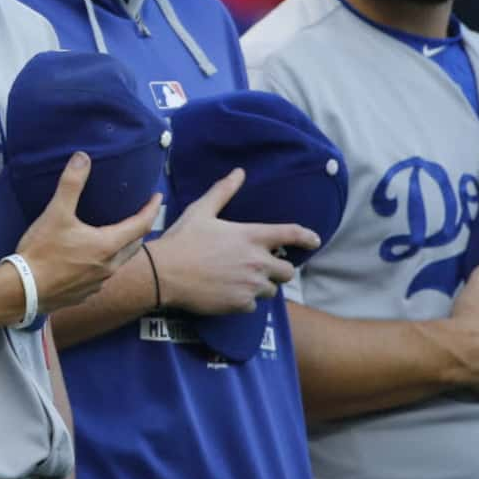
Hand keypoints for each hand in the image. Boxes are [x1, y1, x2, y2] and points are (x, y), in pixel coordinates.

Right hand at [14, 152, 158, 314]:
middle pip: (134, 245)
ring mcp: (97, 283)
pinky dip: (104, 264)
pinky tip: (91, 261)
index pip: (141, 225)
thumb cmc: (42, 252)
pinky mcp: (83, 294)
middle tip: (140, 215)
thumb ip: (71, 184)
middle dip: (140, 229)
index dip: (151, 209)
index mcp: (108, 245)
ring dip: (122, 248)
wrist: (23, 291)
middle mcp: (108, 267)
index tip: (157, 197)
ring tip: (117, 236)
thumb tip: (82, 158)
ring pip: (118, 263)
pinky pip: (102, 277)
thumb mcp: (56, 213)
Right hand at [152, 169, 319, 313]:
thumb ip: (223, 191)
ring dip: (260, 285)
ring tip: (239, 280)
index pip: (290, 234)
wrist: (164, 273)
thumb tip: (239, 172)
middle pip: (287, 271)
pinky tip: (227, 293)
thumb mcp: (201, 211)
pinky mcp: (240, 304)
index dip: (307, 237)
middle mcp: (257, 262)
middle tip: (261, 267)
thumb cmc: (183, 240)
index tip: (314, 240)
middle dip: (278, 269)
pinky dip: (244, 300)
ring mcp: (250, 285)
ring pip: (270, 290)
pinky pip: (253, 306)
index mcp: (251, 236)